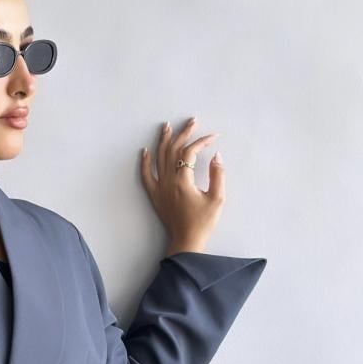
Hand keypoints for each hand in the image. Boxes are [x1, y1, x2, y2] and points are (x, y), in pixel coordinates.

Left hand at [140, 116, 224, 252]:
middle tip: (192, 122)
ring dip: (164, 141)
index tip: (213, 137)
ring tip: (167, 126)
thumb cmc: (203, 223)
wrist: (186, 241)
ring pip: (159, 158)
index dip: (201, 141)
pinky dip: (145, 162)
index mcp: (182, 182)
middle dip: (183, 134)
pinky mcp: (155, 195)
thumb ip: (218, 175)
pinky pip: (146, 175)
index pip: (189, 153)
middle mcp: (167, 182)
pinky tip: (146, 151)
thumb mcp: (217, 199)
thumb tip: (216, 156)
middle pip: (173, 150)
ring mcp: (159, 188)